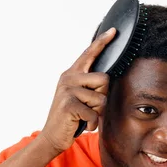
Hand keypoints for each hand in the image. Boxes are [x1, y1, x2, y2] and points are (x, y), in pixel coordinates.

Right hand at [40, 27, 115, 153]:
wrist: (53, 136)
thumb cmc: (71, 117)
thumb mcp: (78, 96)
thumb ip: (89, 85)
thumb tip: (105, 80)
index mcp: (72, 74)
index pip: (89, 54)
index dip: (102, 42)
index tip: (114, 31)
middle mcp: (69, 78)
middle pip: (104, 79)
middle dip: (102, 96)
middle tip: (89, 107)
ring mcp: (68, 90)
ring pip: (101, 99)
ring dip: (97, 112)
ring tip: (84, 116)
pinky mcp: (69, 105)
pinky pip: (94, 114)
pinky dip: (92, 124)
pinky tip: (81, 124)